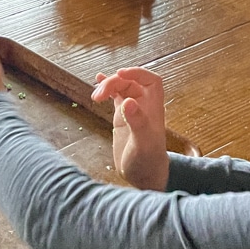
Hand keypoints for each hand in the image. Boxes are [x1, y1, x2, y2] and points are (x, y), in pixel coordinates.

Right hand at [91, 66, 169, 189]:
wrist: (143, 176)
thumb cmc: (148, 162)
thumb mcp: (143, 143)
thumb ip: (137, 122)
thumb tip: (128, 102)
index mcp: (153, 108)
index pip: (151, 81)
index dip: (137, 72)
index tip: (121, 73)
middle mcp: (144, 107)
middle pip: (130, 82)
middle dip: (114, 83)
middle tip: (98, 94)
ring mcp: (132, 111)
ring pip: (121, 88)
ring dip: (108, 86)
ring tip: (95, 96)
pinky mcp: (122, 117)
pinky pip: (116, 97)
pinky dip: (107, 89)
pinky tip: (98, 82)